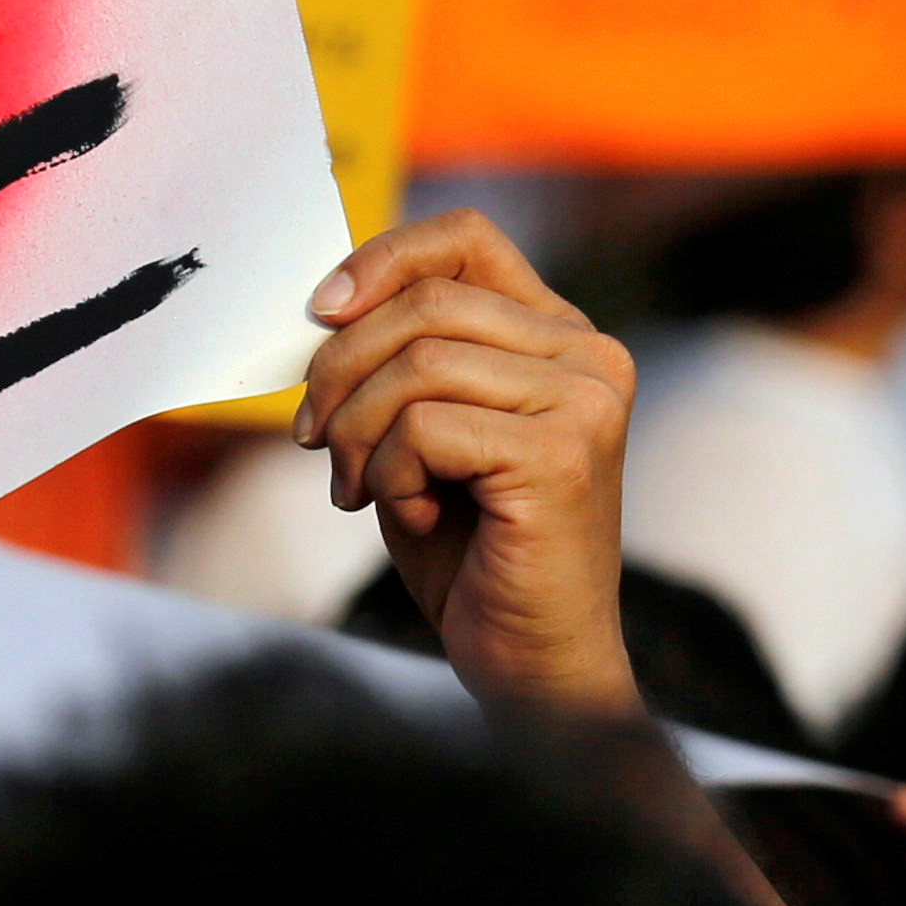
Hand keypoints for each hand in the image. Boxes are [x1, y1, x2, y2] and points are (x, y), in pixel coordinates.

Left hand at [300, 212, 640, 719]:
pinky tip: (410, 514)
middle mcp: (590, 357)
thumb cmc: (473, 554)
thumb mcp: (423, 434)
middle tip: (315, 439)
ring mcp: (585, 403)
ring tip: (356, 488)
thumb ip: (399, 361)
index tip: (320, 313)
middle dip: (340, 369)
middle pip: (426, 303)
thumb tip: (327, 302)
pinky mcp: (562, 456)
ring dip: (358, 431)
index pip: (465, 240)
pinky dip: (389, 474)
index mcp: (562, 338)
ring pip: (417, 364)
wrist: (534, 665)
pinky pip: (425, 427)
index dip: (379, 260)